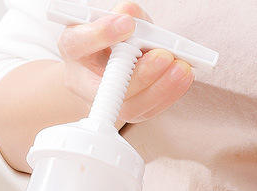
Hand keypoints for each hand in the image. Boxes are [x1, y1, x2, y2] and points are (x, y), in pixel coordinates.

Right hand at [58, 2, 194, 123]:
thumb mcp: (110, 18)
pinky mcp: (126, 112)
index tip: (127, 25)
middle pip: (107, 87)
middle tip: (163, 57)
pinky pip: (146, 111)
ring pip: (129, 106)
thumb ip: (123, 14)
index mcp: (74, 49)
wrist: (102, 66)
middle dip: (139, 73)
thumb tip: (131, 17)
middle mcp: (83, 82)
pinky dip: (168, 95)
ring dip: (159, 88)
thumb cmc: (106, 39)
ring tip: (181, 68)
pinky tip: (182, 79)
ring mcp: (104, 103)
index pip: (78, 43)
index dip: (101, 35)